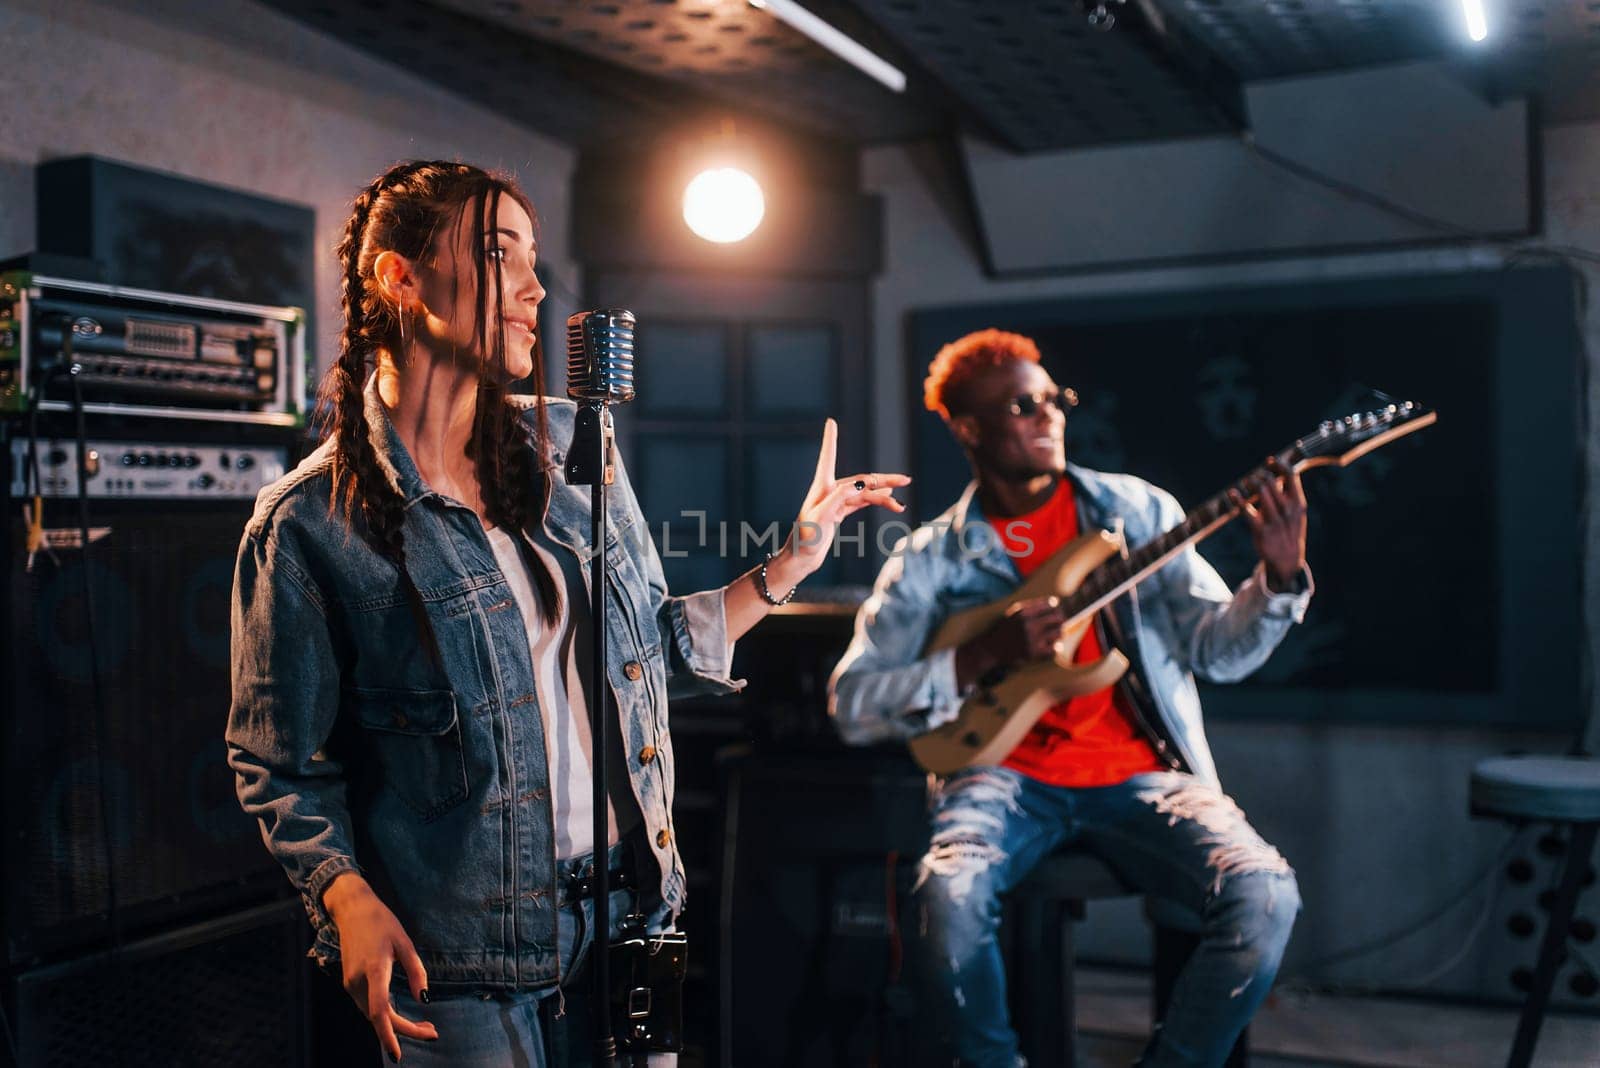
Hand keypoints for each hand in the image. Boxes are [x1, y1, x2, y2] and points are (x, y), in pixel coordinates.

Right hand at [324, 872, 436, 1061]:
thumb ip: (416, 971)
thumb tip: (423, 999)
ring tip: (426, 1025)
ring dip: (397, 1024)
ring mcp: (351, 983)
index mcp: (374, 969)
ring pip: (373, 1014)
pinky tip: (403, 1014)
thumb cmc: (381, 922)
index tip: (397, 1055)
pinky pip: (368, 1006)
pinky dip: (386, 1014)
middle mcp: (358, 981)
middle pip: (380, 1017)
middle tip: (433, 1032)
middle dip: (405, 1030)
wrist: (351, 910)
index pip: (379, 1011)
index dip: (388, 1034)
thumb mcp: (405, 942)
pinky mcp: (350, 982)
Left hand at [781, 418, 909, 581]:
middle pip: (861, 480)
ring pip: (865, 494)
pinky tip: (889, 500)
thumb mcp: (820, 518)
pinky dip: (876, 502)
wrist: (800, 559)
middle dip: (883, 480)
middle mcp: (829, 491)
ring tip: (901, 504)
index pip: (827, 458)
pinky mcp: (839, 513)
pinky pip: (861, 503)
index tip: (830, 422)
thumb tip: (860, 485)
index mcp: (822, 488)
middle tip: (905, 479)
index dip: (830, 439)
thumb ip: (838, 499)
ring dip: (883, 497)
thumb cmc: (805, 539)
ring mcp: (836, 502)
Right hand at [955, 596, 1066, 688]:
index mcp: (1023, 612)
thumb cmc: (1004, 628)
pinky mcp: (1033, 654)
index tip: (1055, 610)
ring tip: (1055, 634)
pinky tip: (1052, 646)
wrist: (990, 649)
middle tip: (1058, 622)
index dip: (1056, 607)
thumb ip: (1033, 606)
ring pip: (1058, 633)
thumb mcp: (1014, 612)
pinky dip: (1055, 647)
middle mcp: (1028, 625)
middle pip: (1058, 618)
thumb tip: (1056, 602)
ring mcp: (1032, 640)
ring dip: (1058, 633)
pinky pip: (1054, 649)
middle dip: (1060, 619)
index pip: (1051, 604)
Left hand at [1227, 456, 1306, 591]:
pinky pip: (1247, 511)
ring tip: (1247, 482)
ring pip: (1260, 491)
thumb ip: (1288, 494)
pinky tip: (1232, 493)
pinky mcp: (1260, 530)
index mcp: (1298, 503)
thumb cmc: (1289, 531)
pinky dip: (1238, 500)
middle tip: (1255, 476)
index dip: (1279, 465)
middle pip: (1271, 482)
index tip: (1270, 460)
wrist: (1287, 560)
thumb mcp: (1295, 513)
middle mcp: (1287, 510)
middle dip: (1261, 475)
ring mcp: (1274, 520)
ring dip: (1251, 483)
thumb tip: (1278, 473)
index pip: (1291, 476)